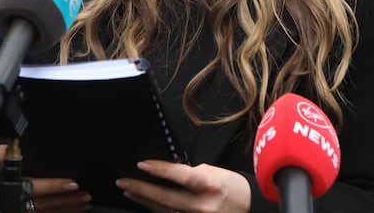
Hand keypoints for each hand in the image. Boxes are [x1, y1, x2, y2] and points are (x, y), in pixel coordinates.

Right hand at [0, 143, 90, 211]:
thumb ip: (1, 156)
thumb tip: (1, 150)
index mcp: (15, 187)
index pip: (36, 187)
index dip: (54, 186)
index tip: (73, 184)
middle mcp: (22, 203)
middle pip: (47, 203)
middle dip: (67, 199)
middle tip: (85, 194)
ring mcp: (28, 211)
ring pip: (51, 211)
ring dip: (69, 207)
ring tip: (85, 201)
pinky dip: (65, 212)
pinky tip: (77, 209)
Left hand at [115, 160, 249, 212]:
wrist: (250, 207)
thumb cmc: (231, 187)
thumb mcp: (213, 172)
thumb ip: (190, 173)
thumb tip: (166, 171)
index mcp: (209, 185)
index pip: (180, 176)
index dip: (160, 170)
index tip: (142, 164)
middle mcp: (203, 205)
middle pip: (167, 198)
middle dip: (142, 189)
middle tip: (124, 181)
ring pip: (165, 212)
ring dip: (145, 201)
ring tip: (130, 191)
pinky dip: (157, 212)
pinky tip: (146, 205)